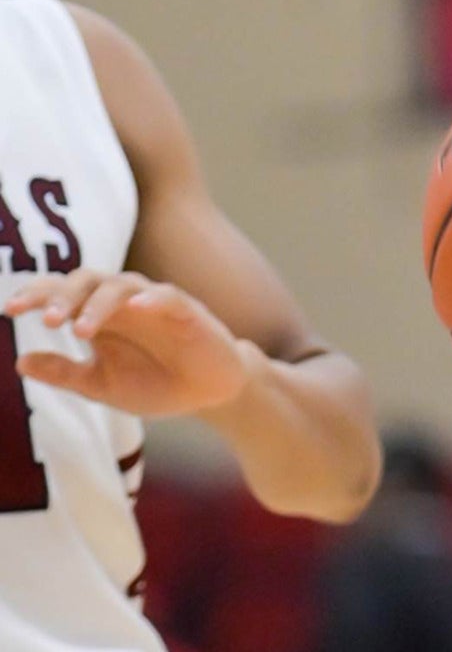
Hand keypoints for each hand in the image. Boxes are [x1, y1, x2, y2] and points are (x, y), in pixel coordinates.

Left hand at [5, 270, 250, 417]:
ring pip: (121, 285)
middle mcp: (123, 303)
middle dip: (62, 295)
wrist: (208, 394)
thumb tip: (19, 362)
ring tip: (80, 329)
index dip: (35, 296)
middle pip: (86, 280)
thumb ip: (64, 372)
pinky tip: (137, 308)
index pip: (62, 293)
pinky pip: (168, 297)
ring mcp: (154, 304)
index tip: (9, 310)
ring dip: (98, 303)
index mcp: (98, 316)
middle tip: (45, 320)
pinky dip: (152, 298)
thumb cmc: (156, 383)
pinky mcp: (187, 312)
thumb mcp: (101, 384)